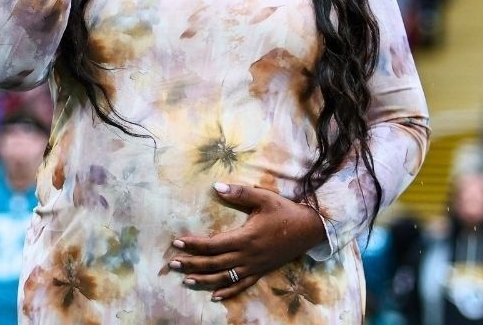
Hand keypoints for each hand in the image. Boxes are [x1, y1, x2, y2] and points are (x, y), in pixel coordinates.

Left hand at [168, 183, 327, 300]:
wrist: (310, 230)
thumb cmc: (285, 212)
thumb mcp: (264, 198)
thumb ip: (239, 193)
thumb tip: (216, 187)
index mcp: (246, 238)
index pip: (213, 245)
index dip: (194, 245)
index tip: (177, 243)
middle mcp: (248, 256)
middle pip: (214, 263)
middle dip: (192, 263)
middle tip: (173, 263)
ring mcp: (255, 266)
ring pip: (225, 277)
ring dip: (204, 280)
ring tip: (186, 280)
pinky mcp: (261, 271)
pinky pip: (242, 285)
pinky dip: (227, 291)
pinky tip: (214, 296)